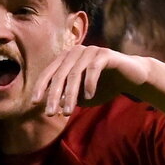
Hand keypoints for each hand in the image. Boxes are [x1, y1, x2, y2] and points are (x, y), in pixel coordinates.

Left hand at [31, 45, 148, 116]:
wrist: (129, 78)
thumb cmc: (102, 87)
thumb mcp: (81, 96)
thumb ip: (68, 98)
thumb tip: (53, 105)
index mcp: (66, 59)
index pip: (49, 73)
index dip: (41, 87)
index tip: (34, 104)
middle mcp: (76, 52)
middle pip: (59, 74)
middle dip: (53, 96)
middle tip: (49, 113)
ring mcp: (90, 50)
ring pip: (75, 73)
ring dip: (69, 95)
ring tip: (67, 112)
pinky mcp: (106, 53)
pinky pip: (94, 68)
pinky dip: (89, 83)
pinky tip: (89, 96)